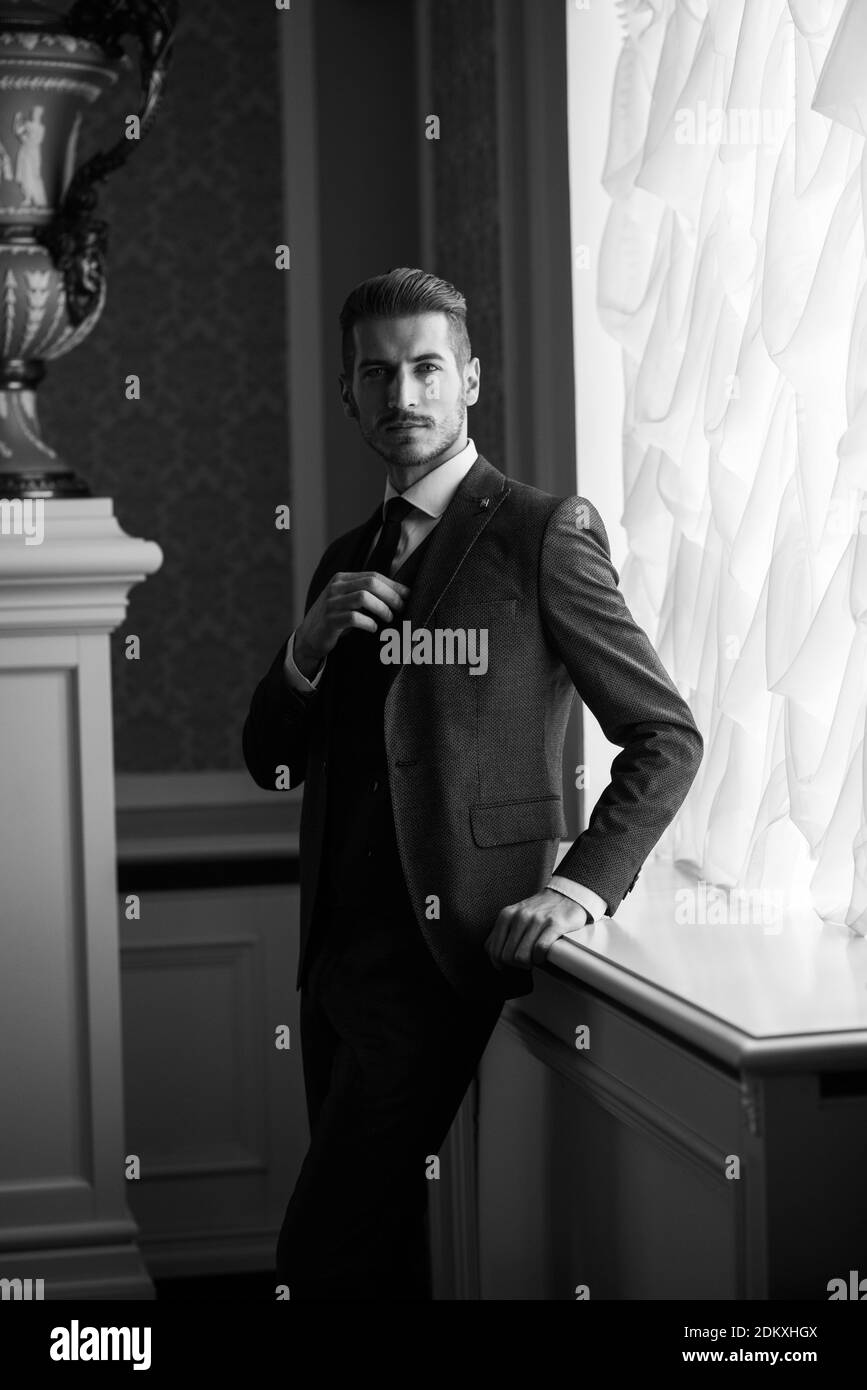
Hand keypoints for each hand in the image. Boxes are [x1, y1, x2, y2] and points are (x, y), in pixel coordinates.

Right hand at [294, 570, 410, 678]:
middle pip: (370, 584)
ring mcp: (331, 603)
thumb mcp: (349, 600)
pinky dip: (368, 623)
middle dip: (390, 595)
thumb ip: (367, 593)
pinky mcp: (329, 620)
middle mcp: (335, 587)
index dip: (393, 585)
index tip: (408, 595)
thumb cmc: (336, 618)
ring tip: (389, 618)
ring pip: (363, 598)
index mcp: (342, 579)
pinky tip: (373, 628)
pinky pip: (353, 618)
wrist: (309, 637)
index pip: (373, 576)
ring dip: (381, 608)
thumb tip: (401, 594)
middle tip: (401, 608)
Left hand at [485, 889, 588, 970]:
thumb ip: (501, 932)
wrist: (565, 895)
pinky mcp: (554, 925)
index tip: (507, 966)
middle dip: (515, 964)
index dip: (499, 963)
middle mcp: (519, 916)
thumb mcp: (514, 915)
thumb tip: (492, 955)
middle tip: (524, 962)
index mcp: (506, 915)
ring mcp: (537, 920)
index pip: (493, 950)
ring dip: (528, 963)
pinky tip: (542, 955)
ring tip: (533, 958)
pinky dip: (540, 958)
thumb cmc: (539, 909)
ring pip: (522, 956)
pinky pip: (540, 950)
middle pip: (507, 956)